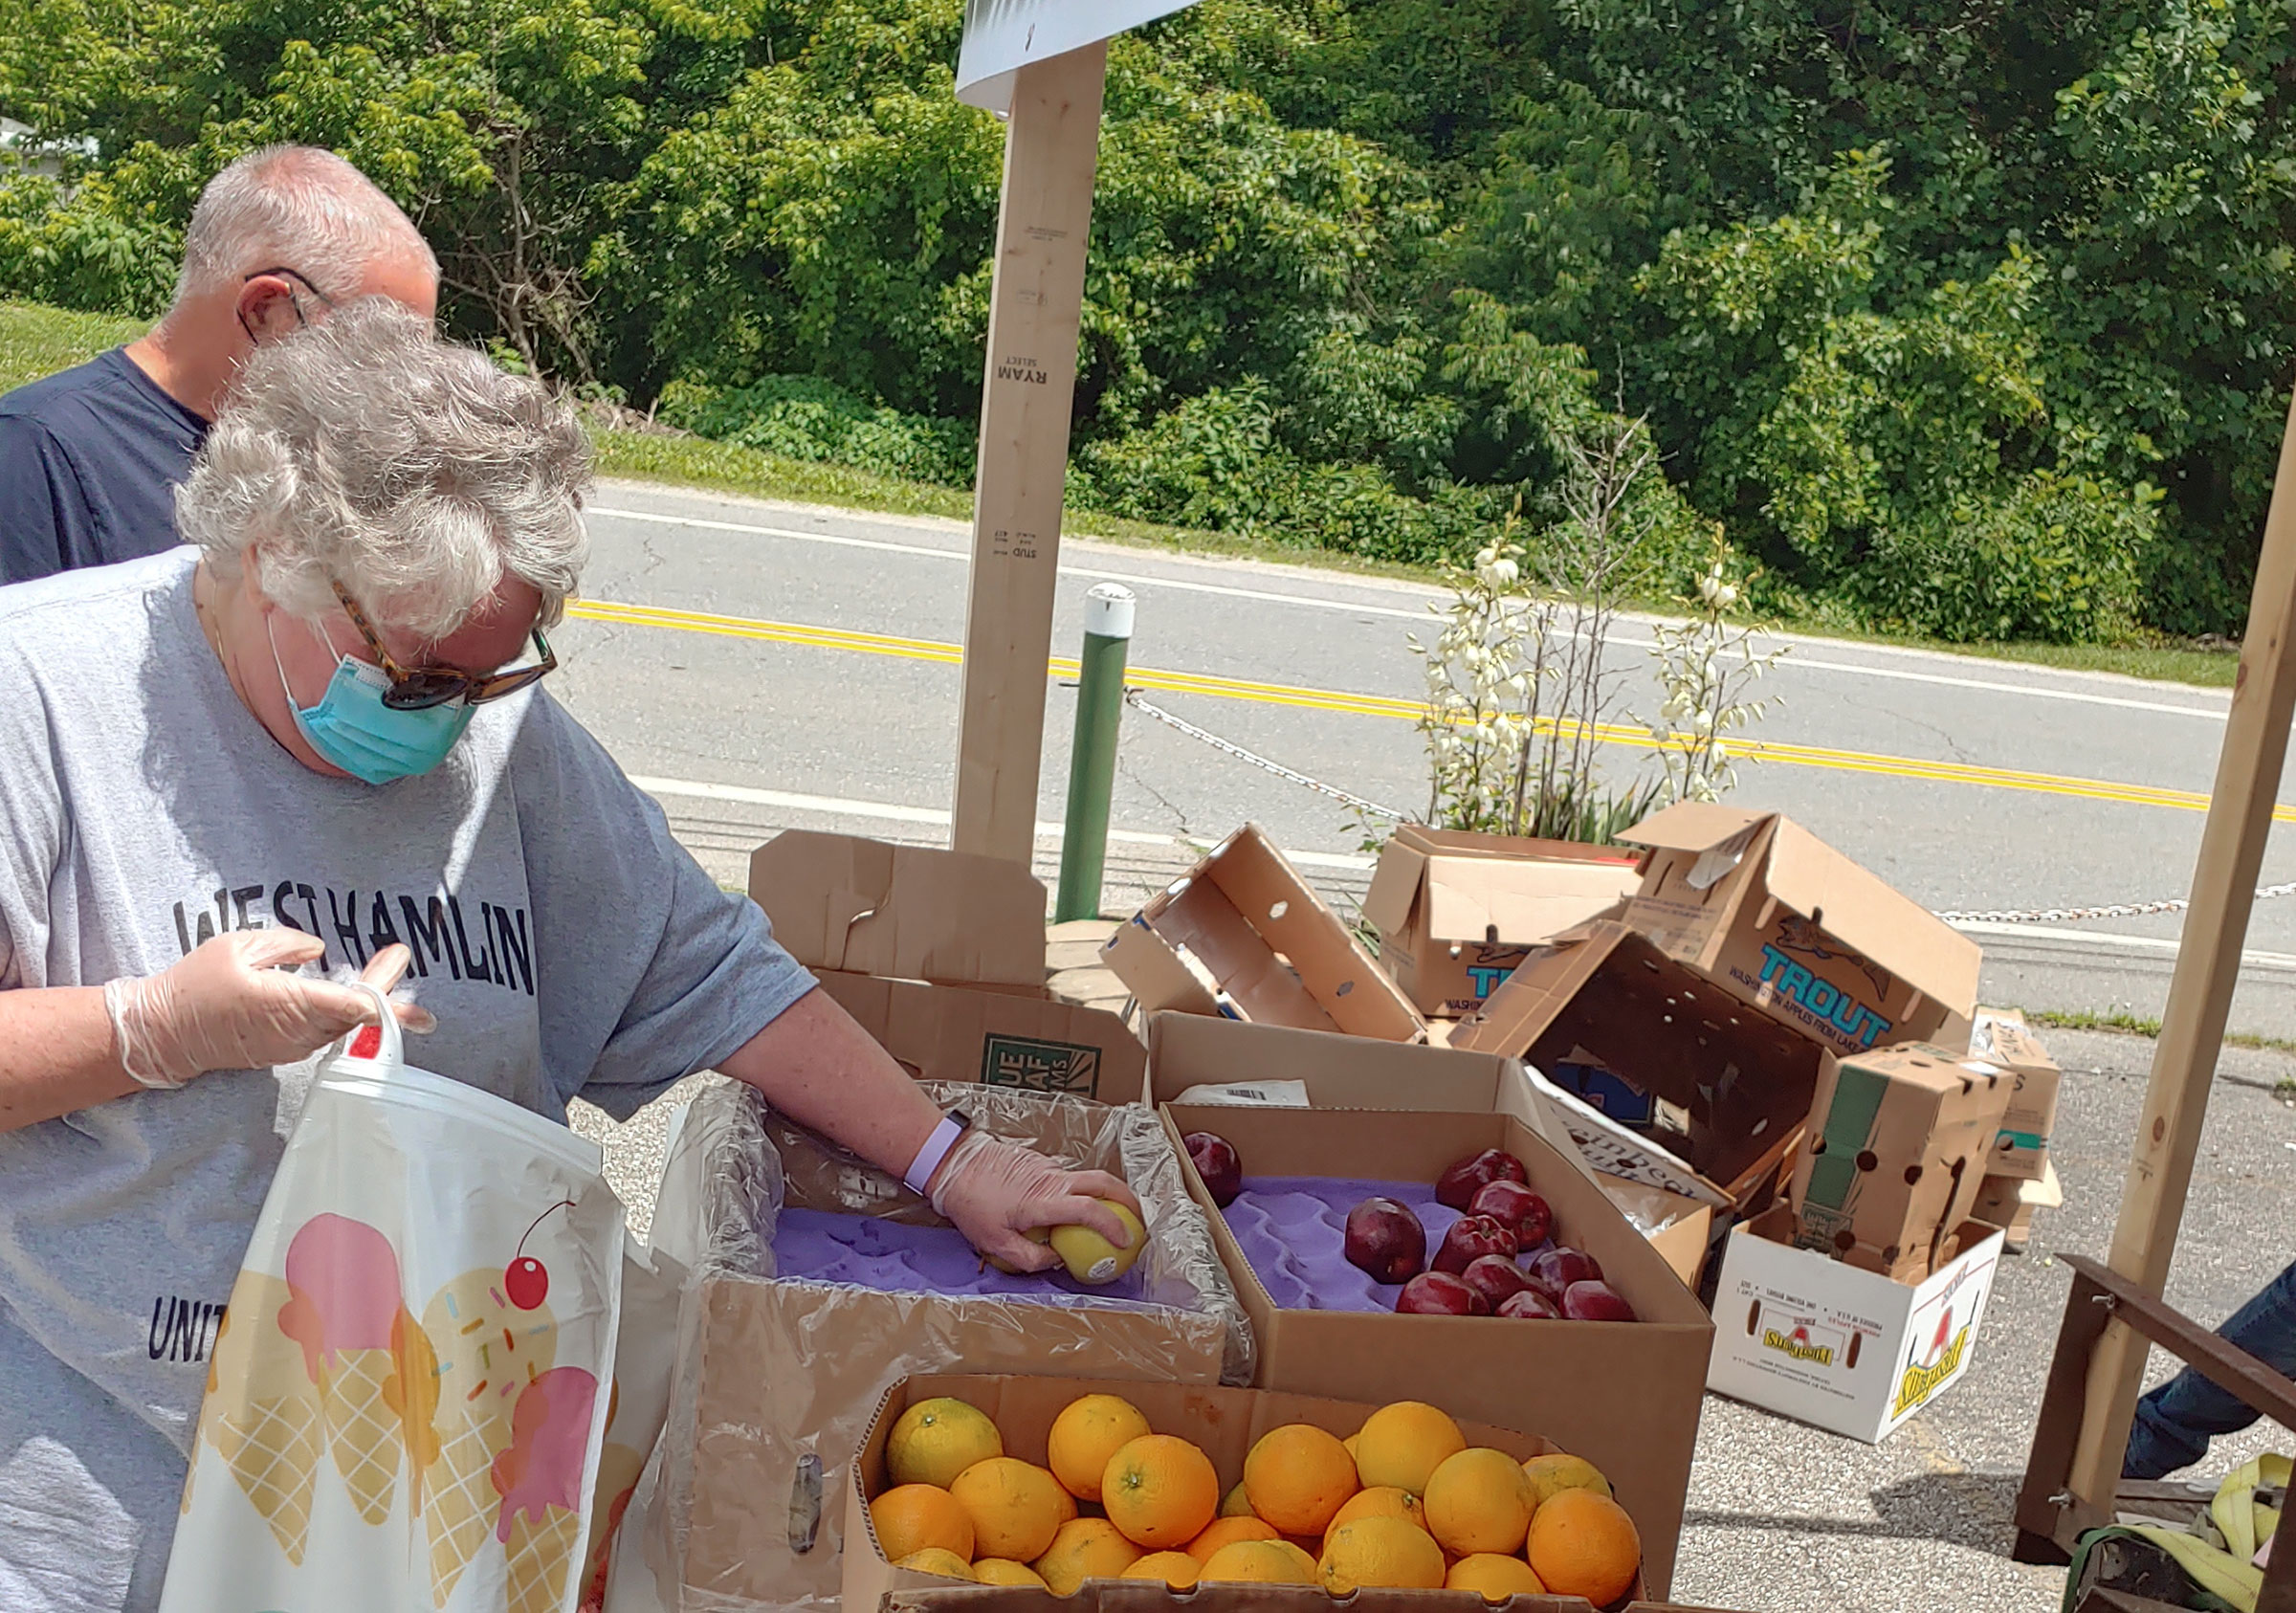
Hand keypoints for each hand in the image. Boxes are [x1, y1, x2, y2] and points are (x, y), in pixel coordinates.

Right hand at [103, 931, 433, 1089]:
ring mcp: (292, 1046)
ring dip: (368, 1004)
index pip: (352, 1004)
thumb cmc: (195, 986)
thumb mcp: (238, 946)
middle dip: (386, 991)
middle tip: (402, 962)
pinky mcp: (286, 1051)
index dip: (383, 986)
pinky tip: (355, 995)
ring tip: (387, 971)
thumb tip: (320, 950)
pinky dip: (346, 1015)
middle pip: (356, 1016)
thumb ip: (286, 944)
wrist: (163, 1032)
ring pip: (344, 1027)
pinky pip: (326, 1032)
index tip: (398, 957)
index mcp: (288, 1005)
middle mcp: (296, 1032)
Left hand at [927, 1131, 1145, 1273]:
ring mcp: (1047, 1165)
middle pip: (1103, 1181)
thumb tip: (1057, 1259)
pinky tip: (1071, 1204)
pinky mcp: (1039, 1159)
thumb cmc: (971, 1204)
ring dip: (1104, 1193)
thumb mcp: (995, 1244)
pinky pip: (1067, 1175)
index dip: (1113, 1225)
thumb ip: (1031, 1257)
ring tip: (1110, 1214)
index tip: (1126, 1242)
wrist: (953, 1163)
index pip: (1090, 1210)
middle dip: (1127, 1199)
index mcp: (1044, 1201)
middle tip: (1137, 1219)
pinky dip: (1078, 1189)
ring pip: (1086, 1176)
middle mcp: (1052, 1179)